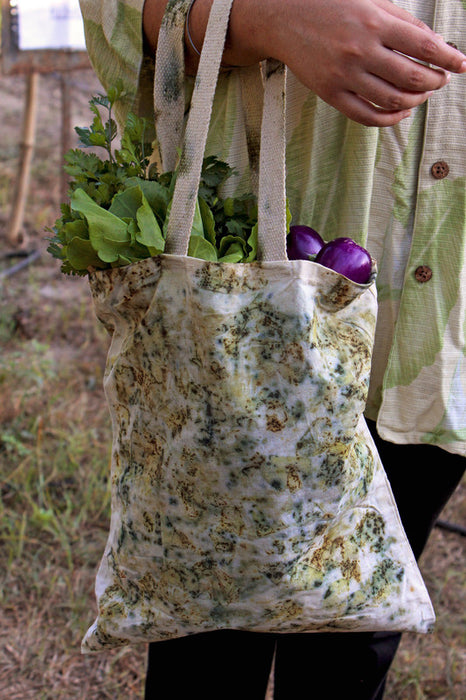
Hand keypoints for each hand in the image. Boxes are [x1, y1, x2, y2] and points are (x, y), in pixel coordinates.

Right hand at [260, 0, 465, 125]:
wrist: (284, 17)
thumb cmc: (331, 5)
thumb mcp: (371, 2)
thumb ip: (403, 22)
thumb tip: (436, 44)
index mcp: (375, 22)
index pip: (425, 47)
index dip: (449, 59)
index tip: (461, 65)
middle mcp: (360, 50)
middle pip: (412, 77)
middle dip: (434, 82)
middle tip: (441, 81)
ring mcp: (344, 75)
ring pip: (392, 101)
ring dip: (415, 102)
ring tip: (421, 95)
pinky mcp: (330, 94)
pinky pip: (366, 116)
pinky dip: (389, 119)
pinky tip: (399, 113)